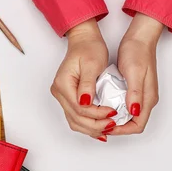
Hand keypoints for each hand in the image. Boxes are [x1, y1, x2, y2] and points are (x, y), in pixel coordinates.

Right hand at [50, 19, 116, 140]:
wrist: (84, 42)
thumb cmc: (89, 49)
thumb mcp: (93, 64)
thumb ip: (88, 84)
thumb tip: (85, 103)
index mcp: (63, 84)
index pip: (79, 108)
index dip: (97, 114)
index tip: (112, 112)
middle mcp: (59, 92)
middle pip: (76, 118)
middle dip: (95, 124)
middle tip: (112, 124)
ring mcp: (62, 97)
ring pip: (75, 121)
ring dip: (91, 128)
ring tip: (108, 128)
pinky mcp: (68, 98)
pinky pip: (76, 117)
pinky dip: (88, 124)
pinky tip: (100, 128)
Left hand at [108, 13, 163, 135]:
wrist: (140, 38)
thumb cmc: (138, 52)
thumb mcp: (135, 72)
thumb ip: (135, 93)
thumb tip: (134, 112)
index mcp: (148, 98)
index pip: (137, 125)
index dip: (122, 130)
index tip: (106, 126)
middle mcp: (146, 100)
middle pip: (132, 124)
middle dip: (116, 127)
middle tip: (99, 124)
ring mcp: (140, 95)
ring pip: (128, 117)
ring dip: (114, 120)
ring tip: (98, 117)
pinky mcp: (134, 90)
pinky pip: (124, 106)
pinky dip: (114, 110)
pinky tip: (103, 106)